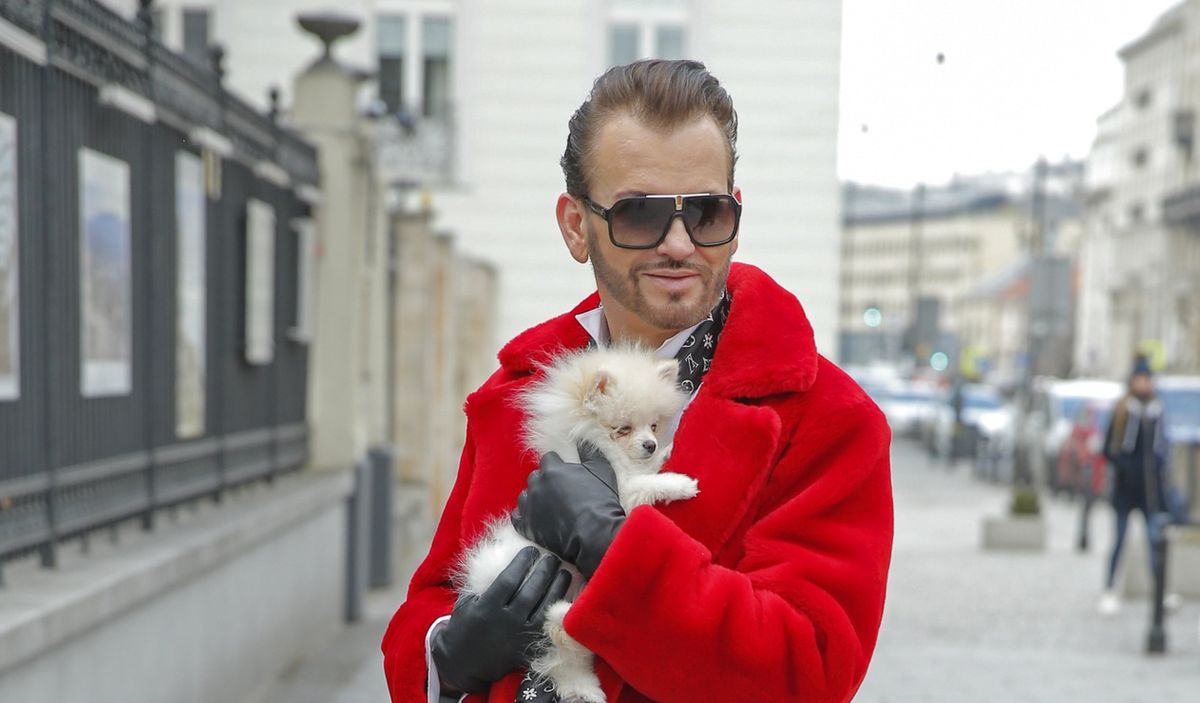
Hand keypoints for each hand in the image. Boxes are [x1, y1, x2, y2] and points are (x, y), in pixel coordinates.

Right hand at [431, 547, 571, 693]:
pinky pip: (548, 626)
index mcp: (487, 607)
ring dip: (556, 588)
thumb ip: (482, 575)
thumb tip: (498, 543)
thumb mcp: (466, 599)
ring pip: (543, 607)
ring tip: (564, 572)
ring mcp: (518, 636)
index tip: (530, 550)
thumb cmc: (465, 624)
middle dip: (544, 571)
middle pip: (531, 591)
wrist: (464, 663)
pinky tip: (565, 597)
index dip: (522, 562)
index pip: (509, 579)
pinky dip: (558, 610)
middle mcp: (504, 621)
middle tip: (552, 557)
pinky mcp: (528, 648)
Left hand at [512, 444, 626, 578]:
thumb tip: (581, 439)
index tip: (567, 475)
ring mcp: (529, 506)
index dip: (559, 466)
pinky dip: (526, 516)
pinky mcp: (526, 526)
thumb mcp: (601, 469)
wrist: (596, 535)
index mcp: (552, 469)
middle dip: (546, 482)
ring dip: (536, 498)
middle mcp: (536, 485)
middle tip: (562, 493)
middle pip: (536, 476)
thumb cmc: (600, 501)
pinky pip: (518, 516)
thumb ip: (588, 450)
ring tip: (551, 507)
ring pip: (526, 495)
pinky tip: (538, 518)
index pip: (548, 458)